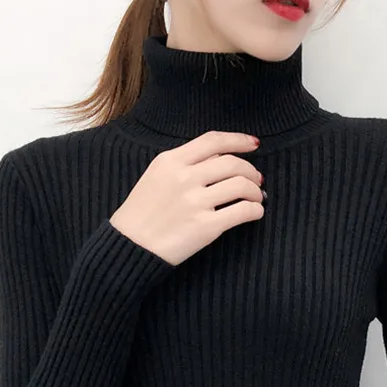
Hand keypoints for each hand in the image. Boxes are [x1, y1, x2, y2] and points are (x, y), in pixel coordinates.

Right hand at [109, 130, 265, 265]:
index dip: (239, 140)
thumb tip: (221, 159)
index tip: (254, 144)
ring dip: (256, 191)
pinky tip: (255, 213)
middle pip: (232, 163)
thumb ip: (184, 164)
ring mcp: (196, 202)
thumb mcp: (156, 177)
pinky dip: (255, 210)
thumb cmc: (141, 213)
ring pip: (241, 185)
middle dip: (251, 170)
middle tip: (257, 179)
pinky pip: (243, 212)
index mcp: (171, 161)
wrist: (129, 246)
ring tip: (257, 197)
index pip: (213, 141)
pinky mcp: (206, 226)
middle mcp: (184, 178)